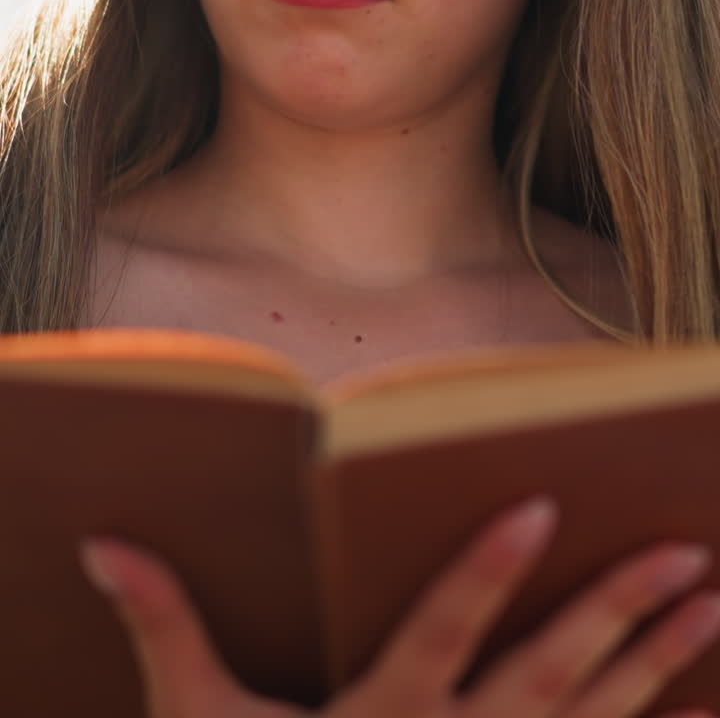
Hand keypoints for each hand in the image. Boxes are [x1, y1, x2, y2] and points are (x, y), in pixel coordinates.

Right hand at [79, 496, 719, 716]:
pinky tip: (703, 708)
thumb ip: (165, 626)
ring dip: (658, 665)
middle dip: (617, 614)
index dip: (485, 574)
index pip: (438, 635)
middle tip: (684, 554)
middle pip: (547, 680)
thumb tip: (104, 543)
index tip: (540, 505)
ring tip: (710, 602)